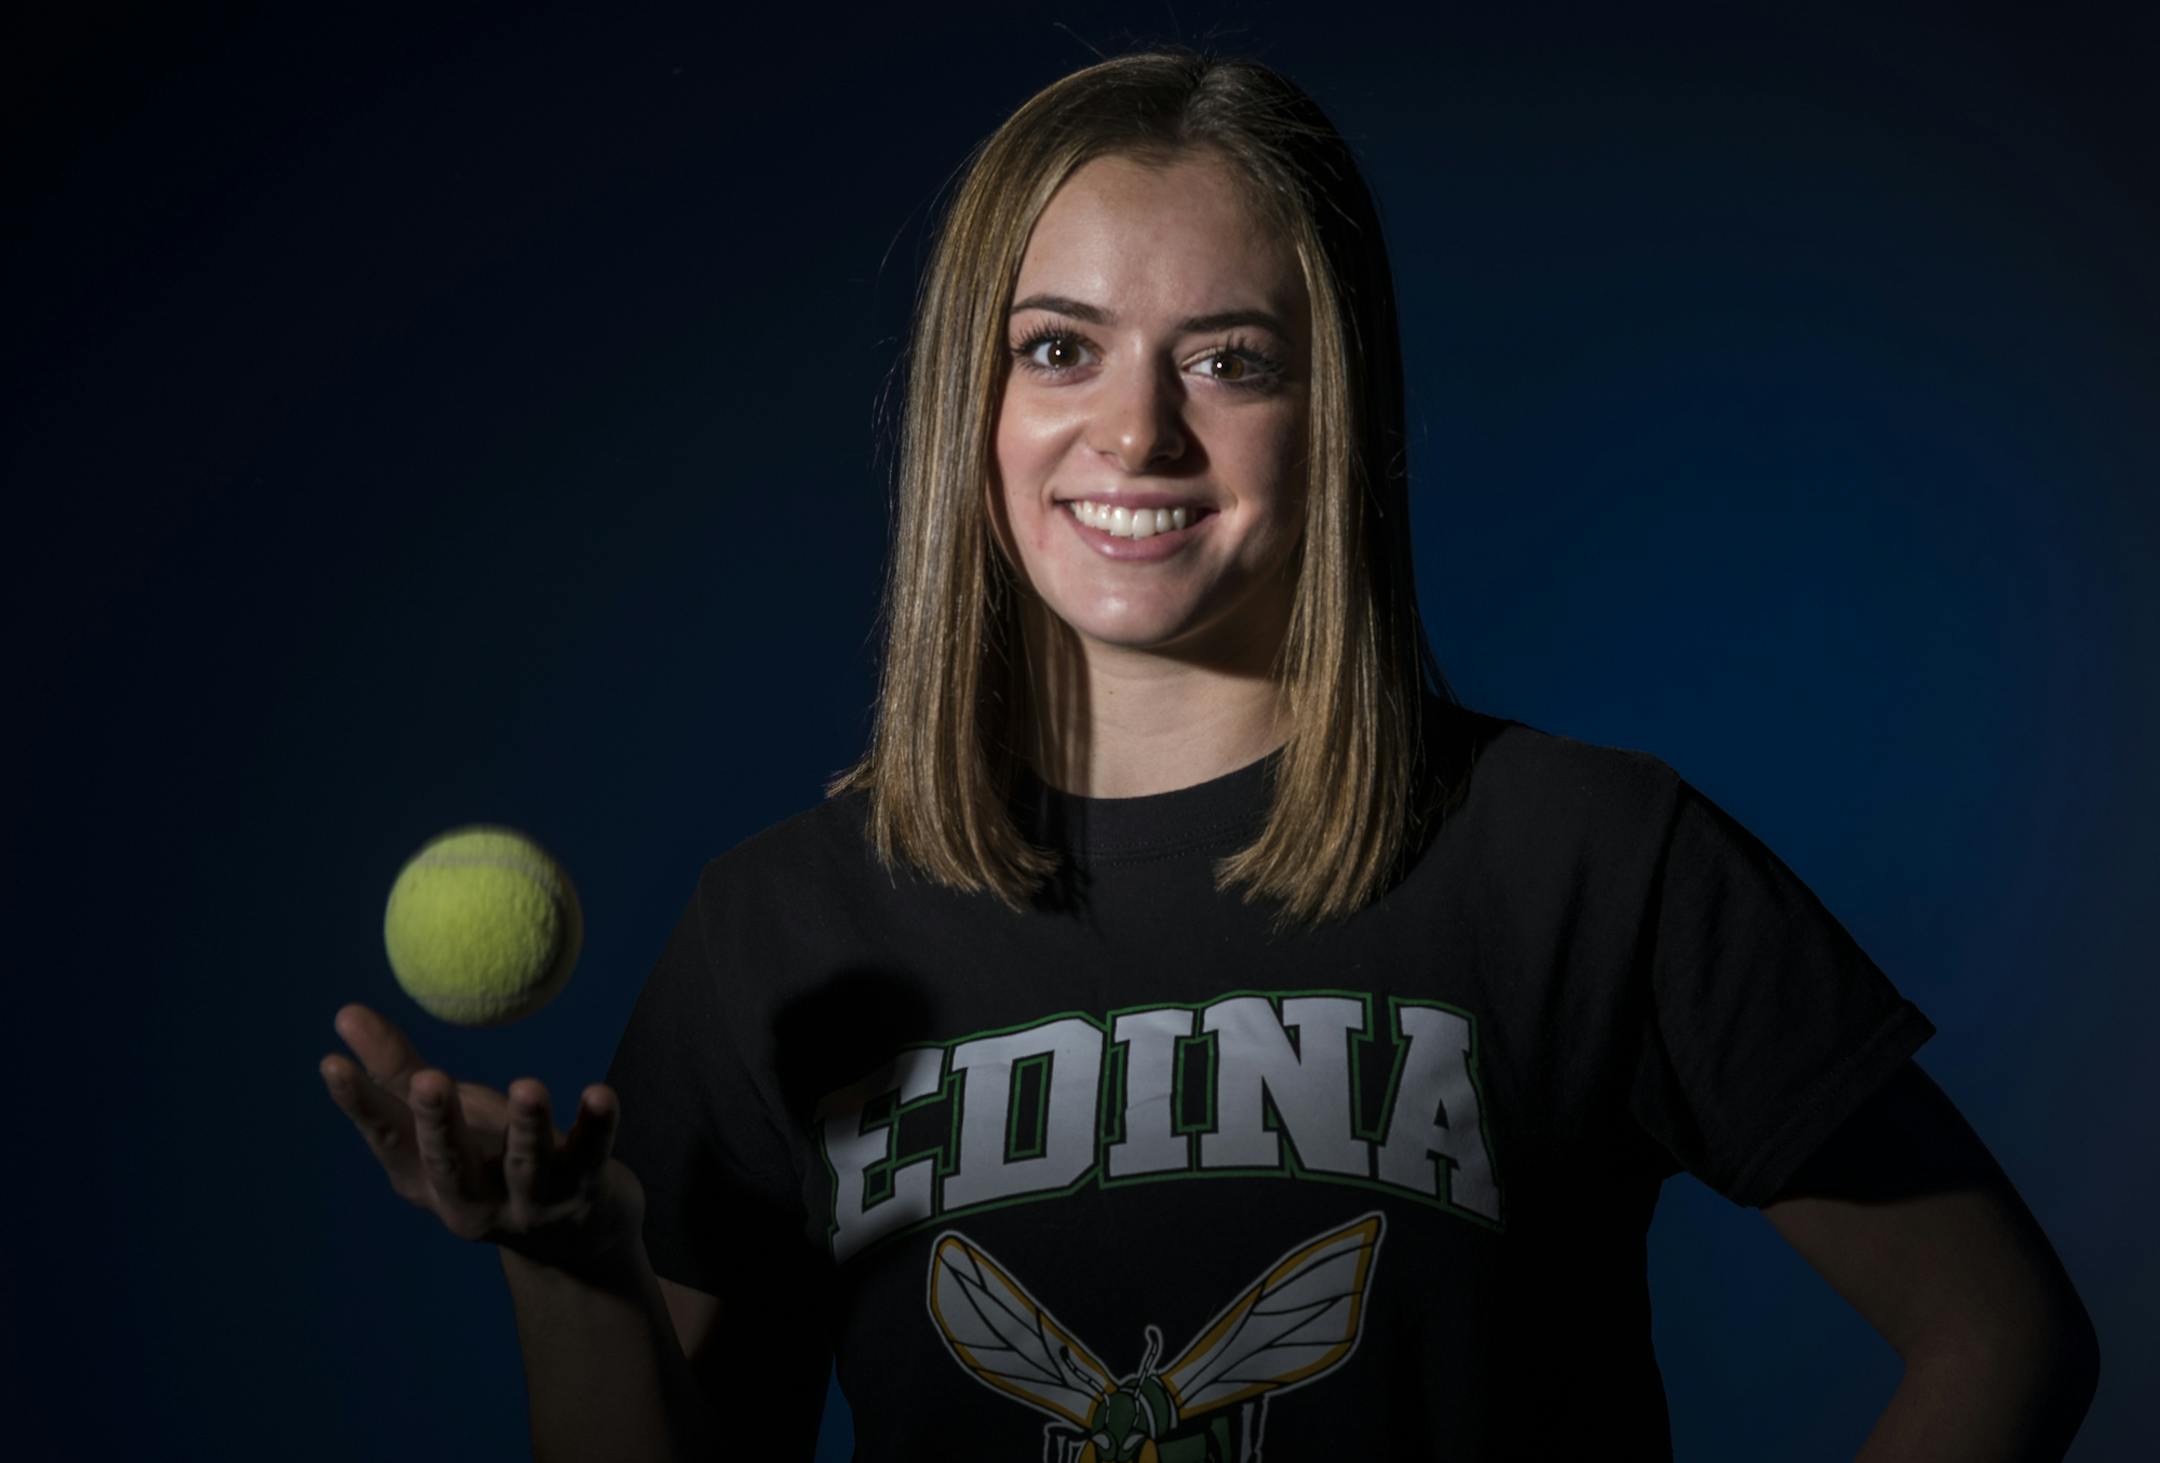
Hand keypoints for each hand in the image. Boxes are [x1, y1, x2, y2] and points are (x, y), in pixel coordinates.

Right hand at [319, 1002, 645, 1281]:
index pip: (388, 1140)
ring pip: (526, 1166)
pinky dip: (597, 1126)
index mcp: (427, 1180)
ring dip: (526, 1127)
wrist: (574, 1243)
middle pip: (451, 1164)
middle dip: (438, 1124)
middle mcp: (472, 1200)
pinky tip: (599, 1094)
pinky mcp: (583, 1193)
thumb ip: (399, 1072)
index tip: (332, 1064)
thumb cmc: (492, 1161)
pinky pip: (592, 1155)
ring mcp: (530, 1204)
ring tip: (527, 1086)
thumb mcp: (445, 1121)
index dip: (360, 1106)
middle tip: (429, 1081)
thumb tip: (345, 1012)